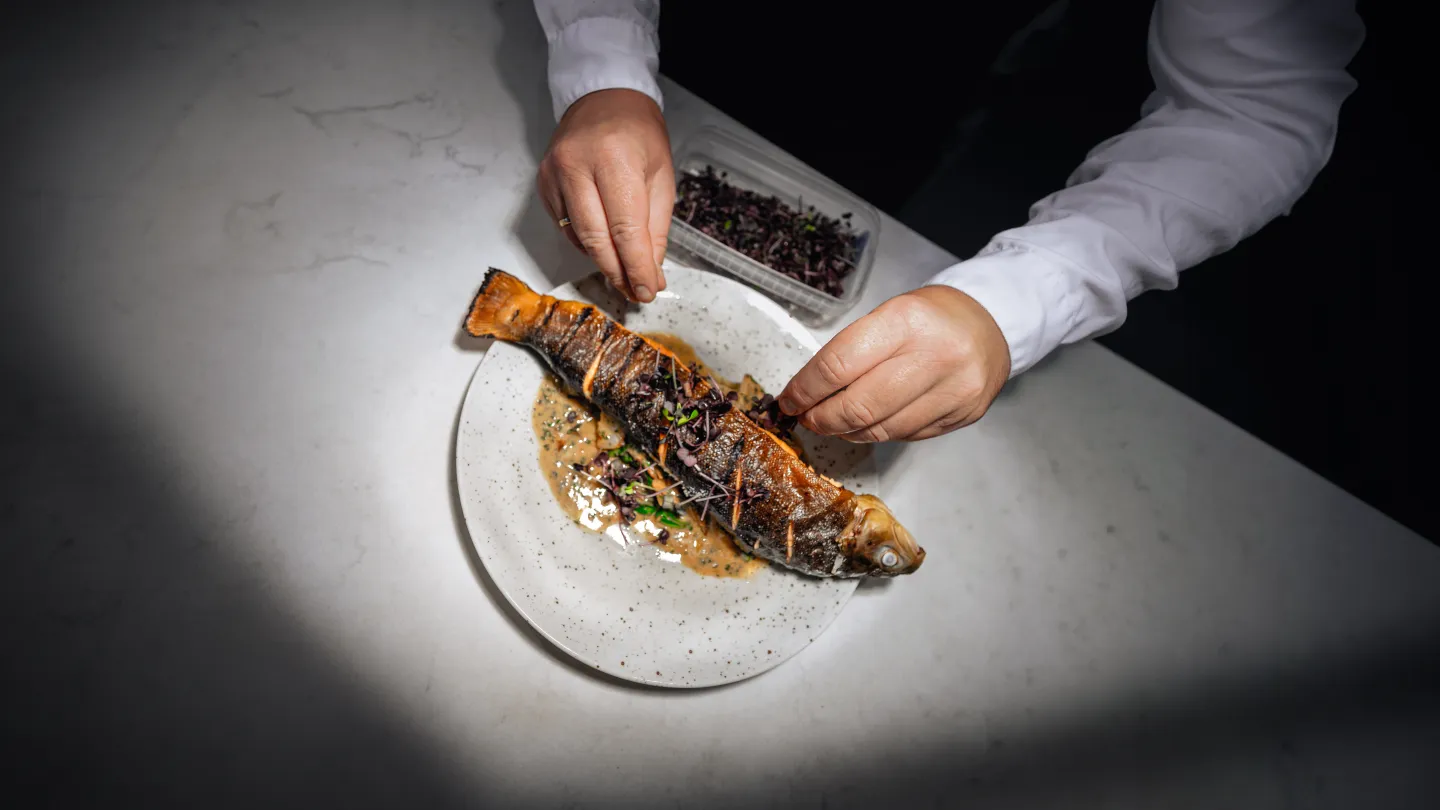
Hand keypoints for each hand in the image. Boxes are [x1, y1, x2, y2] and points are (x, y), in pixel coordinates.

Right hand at [538, 88, 673, 302]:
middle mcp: (577, 165)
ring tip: (624, 274)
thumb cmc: (638, 133)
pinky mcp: (543, 182)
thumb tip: (651, 272)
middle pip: (596, 238)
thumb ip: (655, 228)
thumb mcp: (661, 175)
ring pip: (578, 236)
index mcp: (615, 159)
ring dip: (603, 261)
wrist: (603, 97)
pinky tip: (603, 245)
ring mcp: (554, 173)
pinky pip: (565, 225)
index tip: (647, 290)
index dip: (636, 267)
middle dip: (618, 272)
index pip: (625, 229)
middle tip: (634, 290)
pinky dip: (586, 242)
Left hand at [778, 286, 1010, 441]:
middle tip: (808, 417)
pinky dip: (878, 433)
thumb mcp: (889, 314)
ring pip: (881, 430)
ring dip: (847, 431)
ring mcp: (953, 391)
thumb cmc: (930, 317)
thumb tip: (809, 393)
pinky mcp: (963, 415)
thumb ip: (852, 352)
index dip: (806, 390)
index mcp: (905, 321)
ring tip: (833, 423)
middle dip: (822, 418)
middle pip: (858, 407)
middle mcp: (933, 357)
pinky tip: (868, 424)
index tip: (789, 400)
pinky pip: (906, 436)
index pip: (838, 365)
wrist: (991, 322)